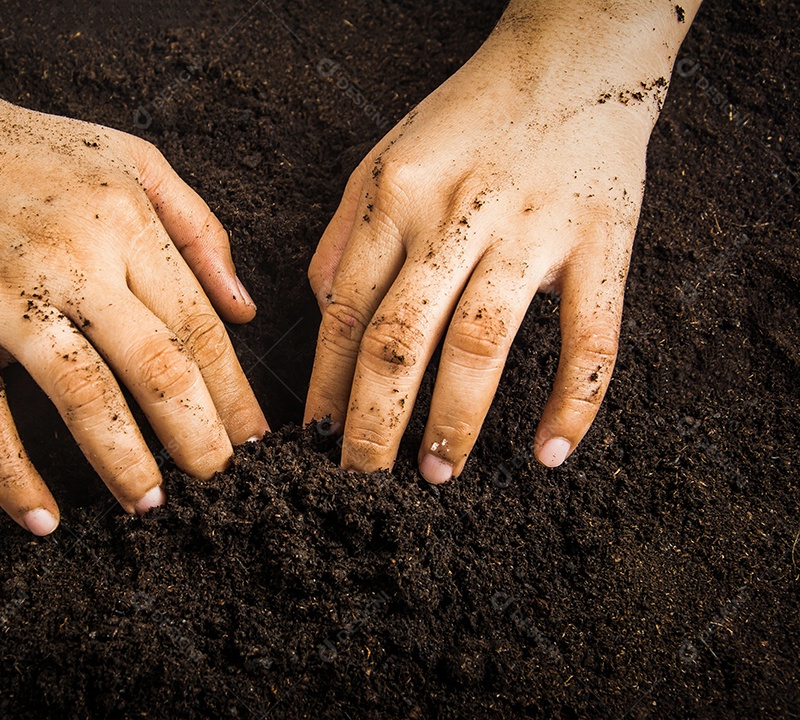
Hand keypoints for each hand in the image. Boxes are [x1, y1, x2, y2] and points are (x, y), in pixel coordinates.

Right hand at [0, 0, 267, 534]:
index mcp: (126, 221)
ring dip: (125, 463)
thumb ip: (200, 228)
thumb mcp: (133, 159)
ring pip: (83, 397)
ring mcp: (3, 296)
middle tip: (222, 489)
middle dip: (200, 440)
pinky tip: (42, 521)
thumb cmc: (31, 150)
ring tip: (152, 506)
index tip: (259, 444)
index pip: (199, 327)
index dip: (236, 395)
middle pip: (158, 368)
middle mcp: (73, 260)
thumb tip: (246, 309)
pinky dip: (11, 477)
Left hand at [305, 1, 693, 481]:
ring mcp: (533, 227)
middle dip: (375, 423)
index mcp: (395, 195)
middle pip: (401, 337)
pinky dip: (574, 401)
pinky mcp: (604, 239)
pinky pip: (592, 335)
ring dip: (455, 422)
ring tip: (436, 474)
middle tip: (363, 481)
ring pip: (482, 344)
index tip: (316, 439)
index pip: (346, 309)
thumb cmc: (467, 121)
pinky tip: (551, 451)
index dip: (327, 384)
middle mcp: (457, 213)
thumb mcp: (383, 160)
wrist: (574, 59)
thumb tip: (324, 320)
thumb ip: (345, 236)